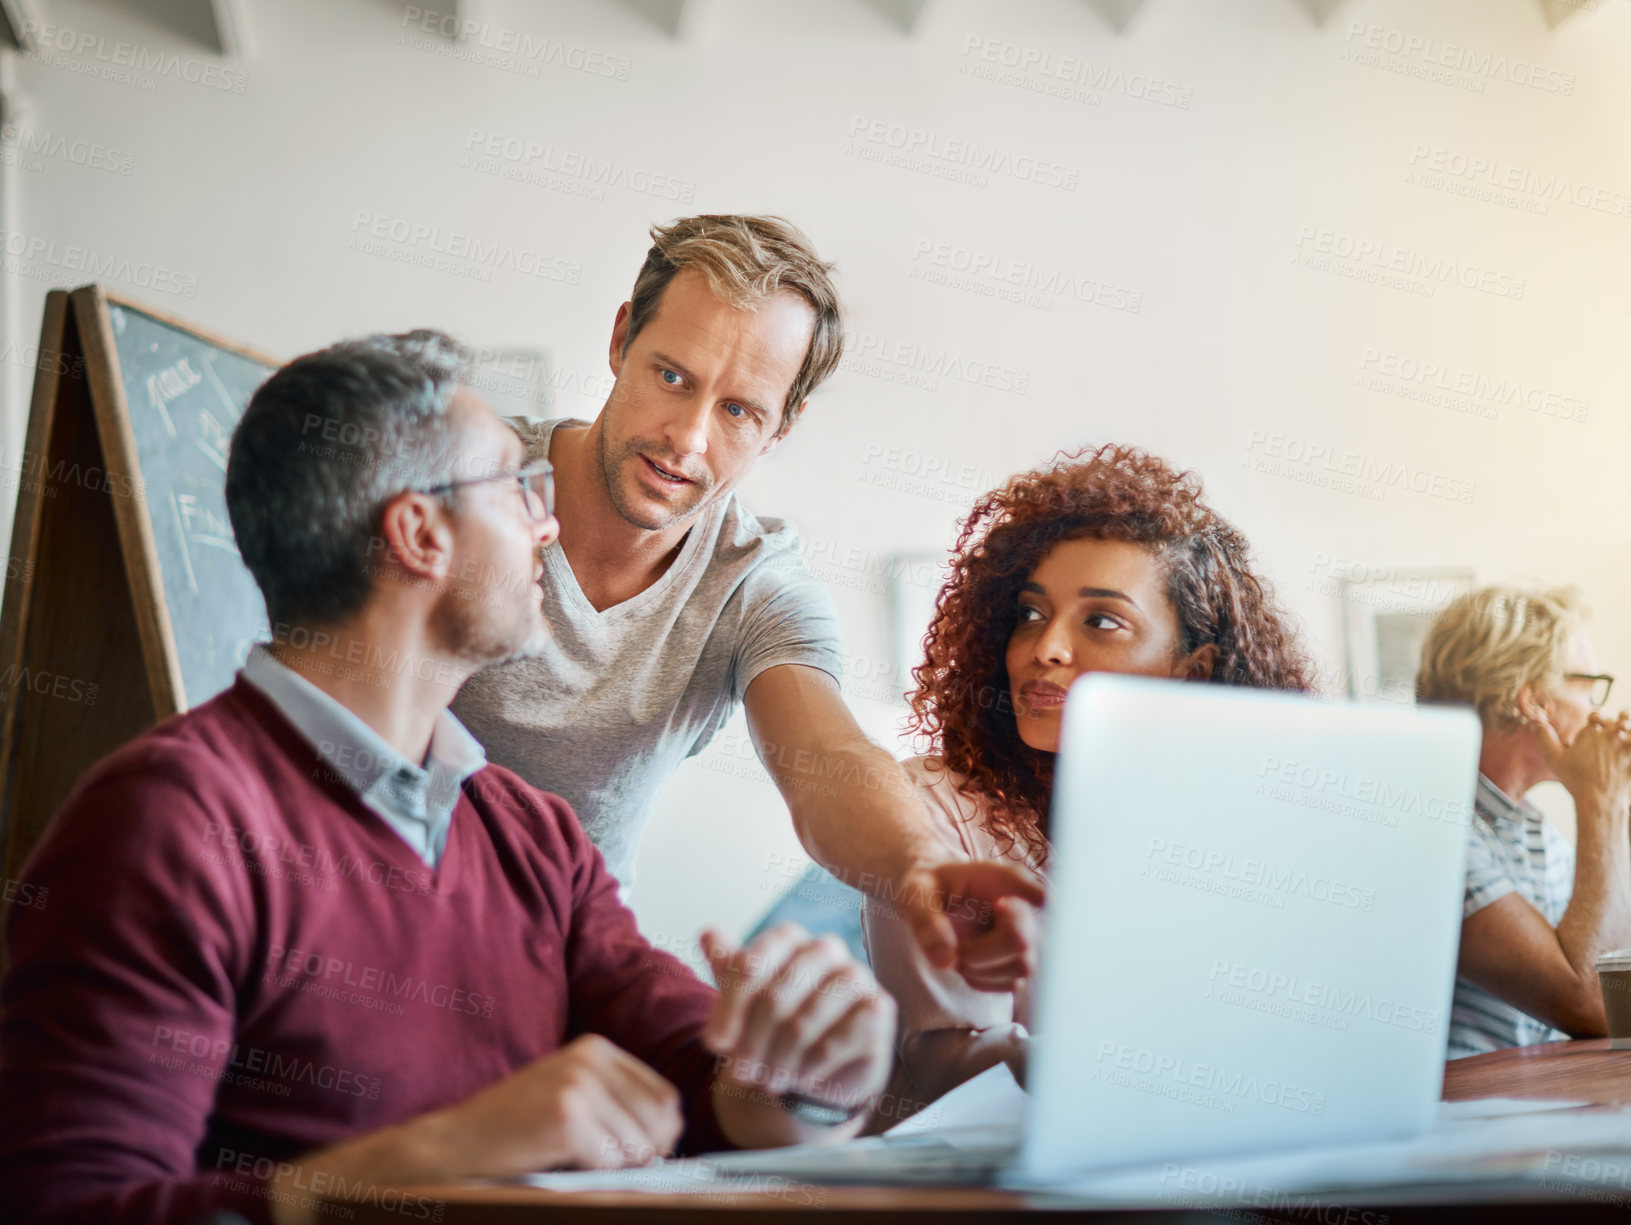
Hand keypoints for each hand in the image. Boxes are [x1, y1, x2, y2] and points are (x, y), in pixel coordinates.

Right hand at [426, 1033, 683, 1173]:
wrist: (454, 1143)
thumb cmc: (517, 1129)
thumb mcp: (573, 1096)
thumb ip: (619, 1103)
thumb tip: (673, 1131)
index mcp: (597, 1048)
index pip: (664, 1096)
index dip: (660, 1134)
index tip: (637, 1154)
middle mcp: (590, 1058)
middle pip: (659, 1118)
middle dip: (644, 1152)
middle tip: (608, 1163)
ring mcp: (577, 1084)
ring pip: (637, 1144)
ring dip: (615, 1165)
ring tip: (576, 1158)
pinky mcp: (566, 1116)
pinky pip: (610, 1160)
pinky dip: (593, 1172)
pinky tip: (562, 1161)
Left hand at [701, 923, 894, 1114]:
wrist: (814, 1068)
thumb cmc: (773, 1028)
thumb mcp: (740, 1002)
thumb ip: (726, 968)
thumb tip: (707, 933)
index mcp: (789, 939)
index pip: (750, 964)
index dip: (728, 1009)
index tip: (715, 1044)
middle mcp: (826, 949)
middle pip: (776, 995)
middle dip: (752, 1042)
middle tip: (741, 1074)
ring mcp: (857, 976)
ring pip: (806, 1020)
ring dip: (780, 1059)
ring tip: (768, 1081)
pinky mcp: (879, 1008)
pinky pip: (840, 1038)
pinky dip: (813, 1065)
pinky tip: (801, 1079)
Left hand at [895, 860, 1045, 989]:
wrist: (936, 897)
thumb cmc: (930, 889)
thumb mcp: (916, 894)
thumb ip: (926, 920)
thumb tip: (945, 960)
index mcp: (1004, 880)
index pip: (1037, 893)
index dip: (1034, 904)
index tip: (1000, 904)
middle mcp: (1023, 907)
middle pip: (1020, 942)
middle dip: (978, 954)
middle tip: (954, 945)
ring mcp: (1027, 936)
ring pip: (1019, 968)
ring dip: (980, 969)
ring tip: (959, 950)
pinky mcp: (1021, 960)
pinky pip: (1012, 984)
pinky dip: (983, 980)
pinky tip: (969, 962)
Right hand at [1535, 708, 1630, 817]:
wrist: (1599, 800)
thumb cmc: (1576, 779)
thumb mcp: (1554, 758)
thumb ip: (1545, 738)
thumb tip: (1537, 722)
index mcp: (1590, 732)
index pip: (1596, 717)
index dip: (1595, 720)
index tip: (1596, 724)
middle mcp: (1611, 734)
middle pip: (1615, 721)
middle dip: (1613, 723)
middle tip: (1615, 725)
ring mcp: (1627, 745)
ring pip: (1629, 727)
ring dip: (1628, 727)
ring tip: (1626, 728)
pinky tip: (1630, 745)